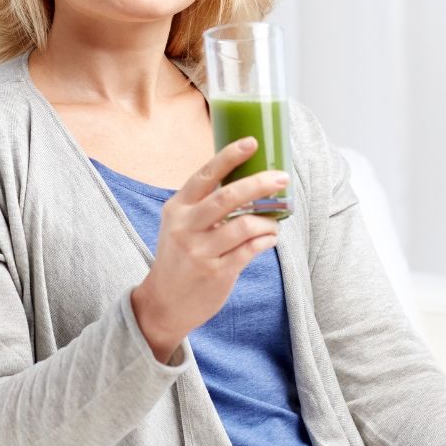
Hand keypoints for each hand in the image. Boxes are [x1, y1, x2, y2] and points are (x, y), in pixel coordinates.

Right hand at [130, 137, 287, 362]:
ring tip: (274, 222)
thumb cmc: (179, 257)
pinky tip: (269, 239)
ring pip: (245, 225)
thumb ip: (204, 205)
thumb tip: (248, 182)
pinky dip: (266, 240)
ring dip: (267, 221)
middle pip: (228, 196)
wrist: (163, 303)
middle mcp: (185, 227)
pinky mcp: (216, 273)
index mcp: (177, 208)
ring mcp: (200, 251)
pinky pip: (250, 250)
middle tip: (282, 178)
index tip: (252, 142)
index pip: (205, 174)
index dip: (229, 156)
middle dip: (259, 184)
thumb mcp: (180, 225)